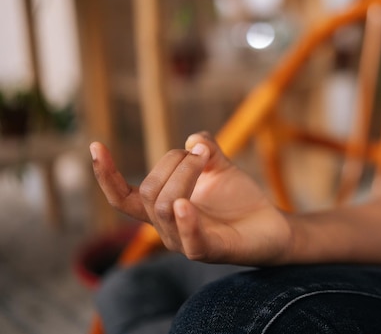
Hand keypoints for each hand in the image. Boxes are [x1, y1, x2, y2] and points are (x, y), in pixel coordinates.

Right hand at [90, 132, 291, 264]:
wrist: (272, 225)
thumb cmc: (239, 199)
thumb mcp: (219, 165)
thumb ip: (205, 148)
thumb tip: (194, 140)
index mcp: (163, 208)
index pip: (122, 197)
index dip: (106, 174)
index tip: (96, 145)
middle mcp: (168, 227)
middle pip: (150, 191)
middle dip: (173, 162)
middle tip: (201, 152)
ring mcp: (186, 241)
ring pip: (164, 207)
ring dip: (183, 175)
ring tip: (206, 160)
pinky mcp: (210, 251)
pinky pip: (190, 241)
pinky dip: (186, 221)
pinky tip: (185, 204)